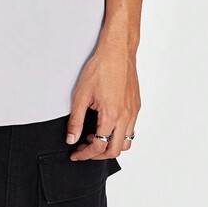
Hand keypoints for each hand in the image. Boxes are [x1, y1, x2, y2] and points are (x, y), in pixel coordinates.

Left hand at [66, 39, 140, 160]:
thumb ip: (76, 120)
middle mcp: (125, 117)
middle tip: (85, 149)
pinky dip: (119, 134)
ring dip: (111, 146)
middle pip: (115, 150)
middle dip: (98, 155)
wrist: (117, 51)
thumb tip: (71, 139)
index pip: (98, 146)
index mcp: (111, 116)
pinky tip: (107, 124)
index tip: (75, 153)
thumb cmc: (100, 68)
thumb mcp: (81, 94)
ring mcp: (133, 112)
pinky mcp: (136, 106)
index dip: (85, 154)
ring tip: (95, 137)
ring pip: (126, 142)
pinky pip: (131, 129)